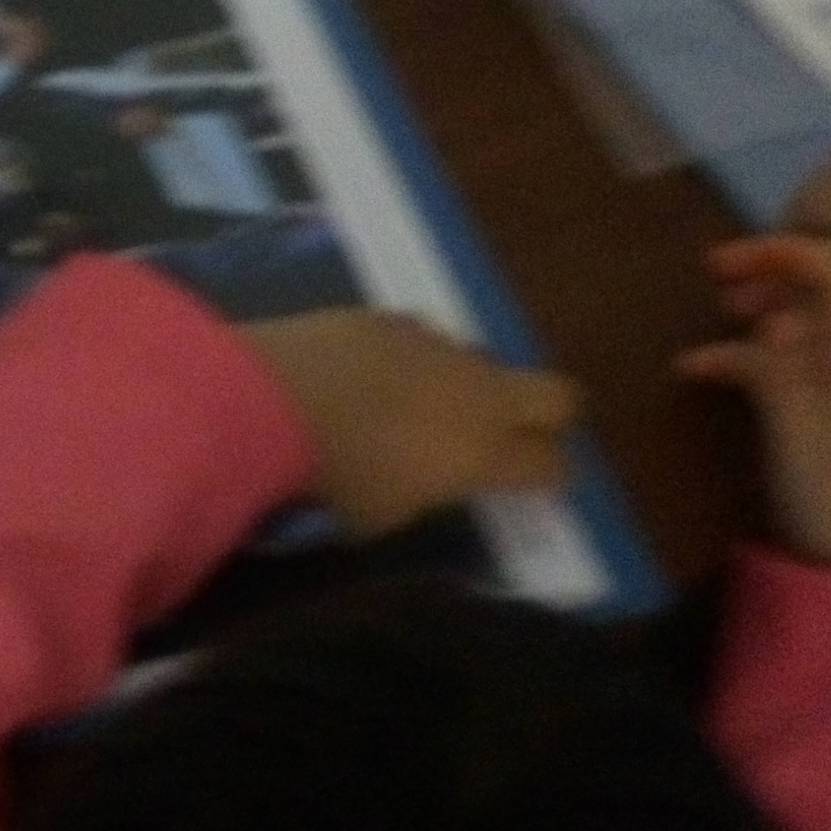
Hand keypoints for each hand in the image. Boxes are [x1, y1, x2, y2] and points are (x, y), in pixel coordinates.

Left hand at [240, 308, 575, 538]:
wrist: (274, 398)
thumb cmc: (334, 477)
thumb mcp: (388, 513)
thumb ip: (427, 490)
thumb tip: (432, 475)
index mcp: (485, 452)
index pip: (552, 464)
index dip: (550, 476)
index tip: (536, 484)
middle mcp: (480, 391)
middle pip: (557, 395)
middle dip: (548, 417)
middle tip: (519, 436)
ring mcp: (441, 346)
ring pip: (485, 362)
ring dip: (470, 386)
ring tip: (422, 405)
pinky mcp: (396, 317)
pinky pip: (427, 342)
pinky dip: (415, 361)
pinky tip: (375, 375)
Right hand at [674, 235, 830, 572]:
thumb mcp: (798, 426)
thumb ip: (778, 363)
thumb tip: (769, 318)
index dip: (785, 251)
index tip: (724, 265)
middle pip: (827, 289)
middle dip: (771, 275)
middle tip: (718, 286)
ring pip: (807, 326)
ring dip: (761, 314)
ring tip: (717, 318)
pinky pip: (794, 366)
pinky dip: (750, 358)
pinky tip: (701, 369)